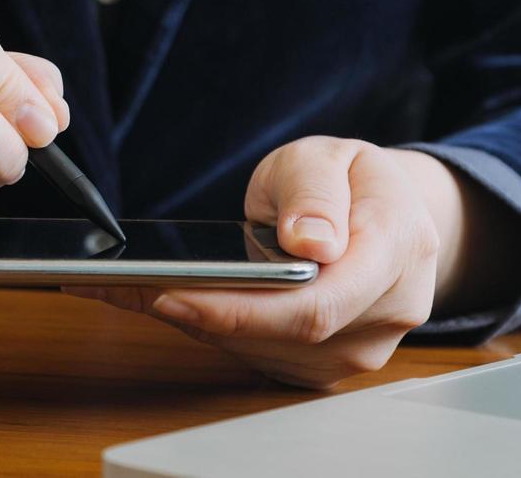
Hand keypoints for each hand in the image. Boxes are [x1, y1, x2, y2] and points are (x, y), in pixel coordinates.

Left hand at [70, 138, 494, 388]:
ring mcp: (360, 347)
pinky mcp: (326, 364)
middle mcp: (387, 312)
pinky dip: (211, 328)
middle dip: (201, 314)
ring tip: (125, 288)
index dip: (240, 310)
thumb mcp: (328, 157)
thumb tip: (310, 244)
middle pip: (284, 336)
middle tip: (122, 289)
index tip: (172, 295)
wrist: (385, 213)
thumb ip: (315, 194)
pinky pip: (260, 355)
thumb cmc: (352, 181)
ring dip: (197, 322)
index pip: (316, 304)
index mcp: (398, 249)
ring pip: (264, 351)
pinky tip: (166, 299)